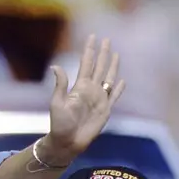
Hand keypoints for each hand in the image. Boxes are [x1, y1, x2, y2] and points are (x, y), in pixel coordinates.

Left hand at [40, 35, 125, 165]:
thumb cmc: (59, 124)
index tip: (92, 36)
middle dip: (103, 53)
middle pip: (99, 67)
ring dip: (112, 66)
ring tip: (116, 54)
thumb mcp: (57, 103)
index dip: (90, 50)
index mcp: (79, 87)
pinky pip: (114, 97)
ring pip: (108, 78)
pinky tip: (123, 81)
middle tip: (107, 39)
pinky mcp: (106, 110)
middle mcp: (90, 90)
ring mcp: (99, 99)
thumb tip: (56, 66)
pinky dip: (119, 89)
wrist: (67, 142)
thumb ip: (61, 84)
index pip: (86, 63)